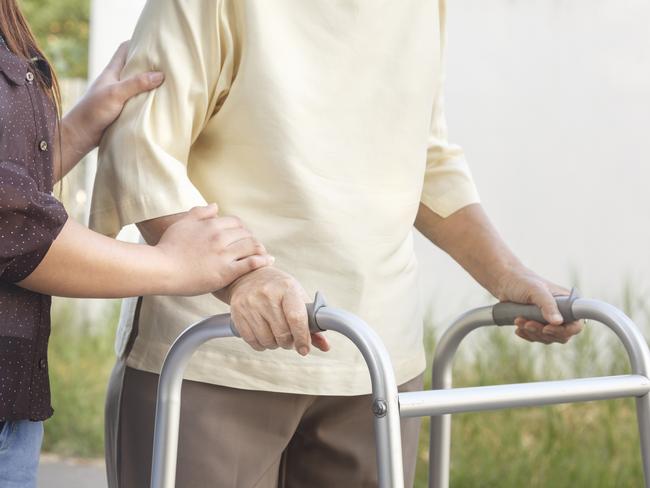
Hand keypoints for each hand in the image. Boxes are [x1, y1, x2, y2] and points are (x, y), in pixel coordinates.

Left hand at [64, 41, 163, 152]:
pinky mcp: (122, 110)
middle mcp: (116, 81)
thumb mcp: (116, 94)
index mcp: (112, 71)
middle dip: (149, 63)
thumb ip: (136, 84)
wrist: (81, 135)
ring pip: (137, 85)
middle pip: (134, 67)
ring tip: (169, 82)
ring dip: (150, 84)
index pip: (124, 49)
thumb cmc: (93, 110)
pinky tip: (160, 103)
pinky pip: (138, 100)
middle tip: (168, 62)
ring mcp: (119, 96)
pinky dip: (148, 100)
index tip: (153, 41)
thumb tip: (160, 75)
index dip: (137, 42)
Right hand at [156, 205, 272, 295]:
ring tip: (263, 254)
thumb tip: (215, 206)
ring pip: (251, 246)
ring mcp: (224, 255)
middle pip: (246, 234)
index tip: (243, 236)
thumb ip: (199, 213)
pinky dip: (262, 261)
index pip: (236, 222)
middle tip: (254, 247)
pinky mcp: (226, 272)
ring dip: (259, 249)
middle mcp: (220, 237)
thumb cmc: (168, 247)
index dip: (242, 229)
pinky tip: (267, 261)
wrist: (161, 269)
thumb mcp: (182, 224)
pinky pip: (250, 264)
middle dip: (251, 239)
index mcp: (211, 225)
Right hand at [225, 267, 330, 354]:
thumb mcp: (298, 297)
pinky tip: (265, 335)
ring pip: (267, 340)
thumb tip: (325, 346)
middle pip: (282, 333)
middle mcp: (267, 294)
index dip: (303, 337)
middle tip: (290, 339)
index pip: (296, 318)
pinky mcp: (237, 314)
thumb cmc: (279, 288)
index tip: (305, 349)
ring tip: (277, 335)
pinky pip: (252, 341)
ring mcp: (250, 304)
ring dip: (275, 344)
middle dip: (289, 342)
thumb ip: (312, 322)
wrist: (249, 276)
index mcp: (287, 288)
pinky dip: (262, 344)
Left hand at [495, 267, 583, 343]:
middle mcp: (562, 312)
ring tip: (518, 320)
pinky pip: (537, 337)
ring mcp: (550, 320)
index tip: (546, 328)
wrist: (504, 282)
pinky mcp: (538, 324)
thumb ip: (547, 305)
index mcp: (568, 302)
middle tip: (527, 323)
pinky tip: (518, 328)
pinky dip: (527, 335)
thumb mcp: (535, 290)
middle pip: (562, 335)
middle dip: (542, 332)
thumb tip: (558, 322)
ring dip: (532, 332)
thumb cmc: (522, 281)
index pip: (576, 324)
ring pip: (548, 338)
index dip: (564, 331)